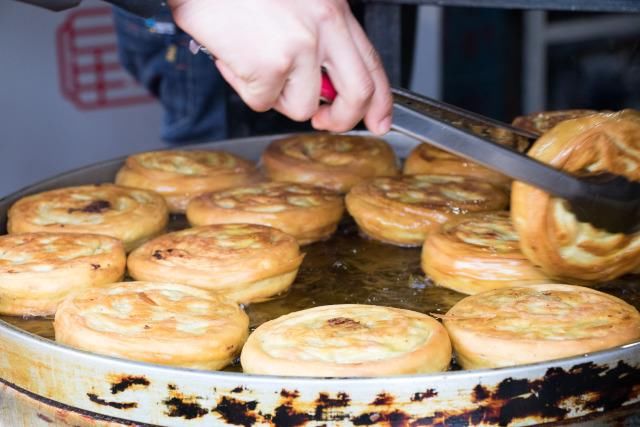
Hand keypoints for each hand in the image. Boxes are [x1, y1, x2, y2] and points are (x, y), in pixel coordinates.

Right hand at [168, 0, 391, 134]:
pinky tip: (235, 58)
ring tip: (255, 63)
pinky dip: (245, 88)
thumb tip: (325, 87)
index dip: (380, 101)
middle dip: (342, 119)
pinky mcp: (269, 66)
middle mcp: (323, 27)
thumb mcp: (298, 3)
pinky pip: (263, 102)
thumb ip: (320, 38)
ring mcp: (298, 47)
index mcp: (333, 10)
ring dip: (276, 96)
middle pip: (356, 94)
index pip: (372, 64)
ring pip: (302, 106)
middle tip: (324, 121)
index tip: (379, 120)